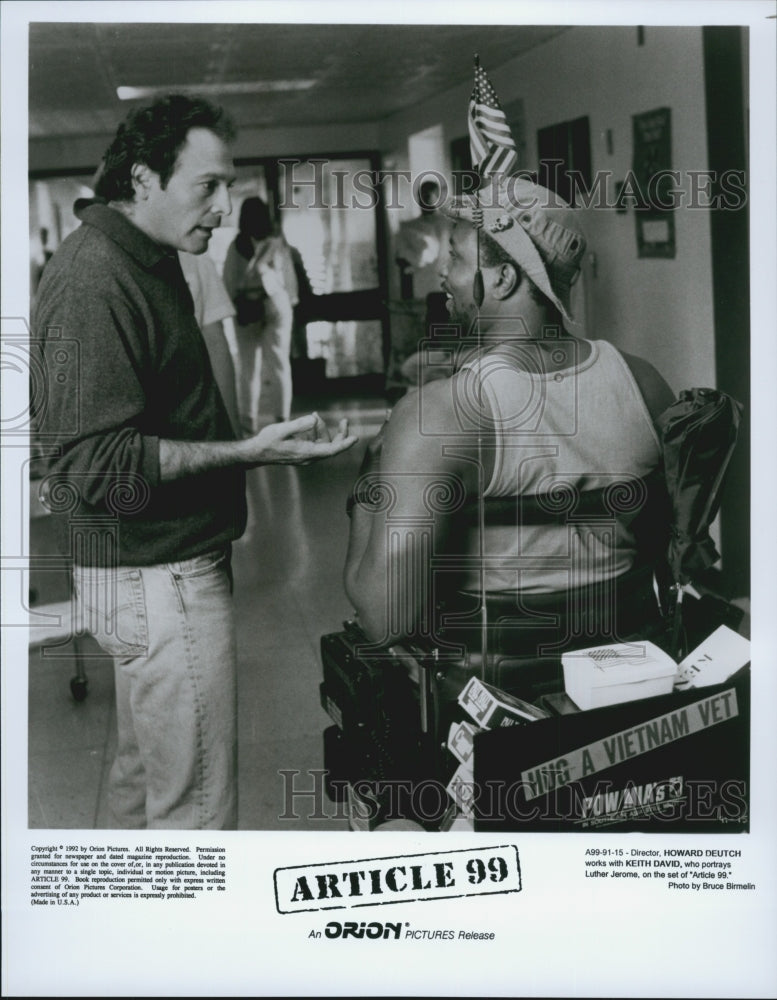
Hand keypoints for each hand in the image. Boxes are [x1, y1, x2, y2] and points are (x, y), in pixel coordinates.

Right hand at [241, 413, 356, 465]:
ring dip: (323, 429)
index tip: (356, 438)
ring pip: (324, 443)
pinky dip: (316, 432)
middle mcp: (309, 456)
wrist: (257, 452)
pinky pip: (316, 443)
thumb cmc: (267, 441)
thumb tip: (313, 419)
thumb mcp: (282, 430)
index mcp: (306, 452)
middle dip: (340, 434)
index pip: (331, 450)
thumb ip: (298, 424)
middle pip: (332, 447)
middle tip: (345, 420)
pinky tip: (310, 421)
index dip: (344, 444)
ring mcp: (306, 455)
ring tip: (314, 415)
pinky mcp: (303, 452)